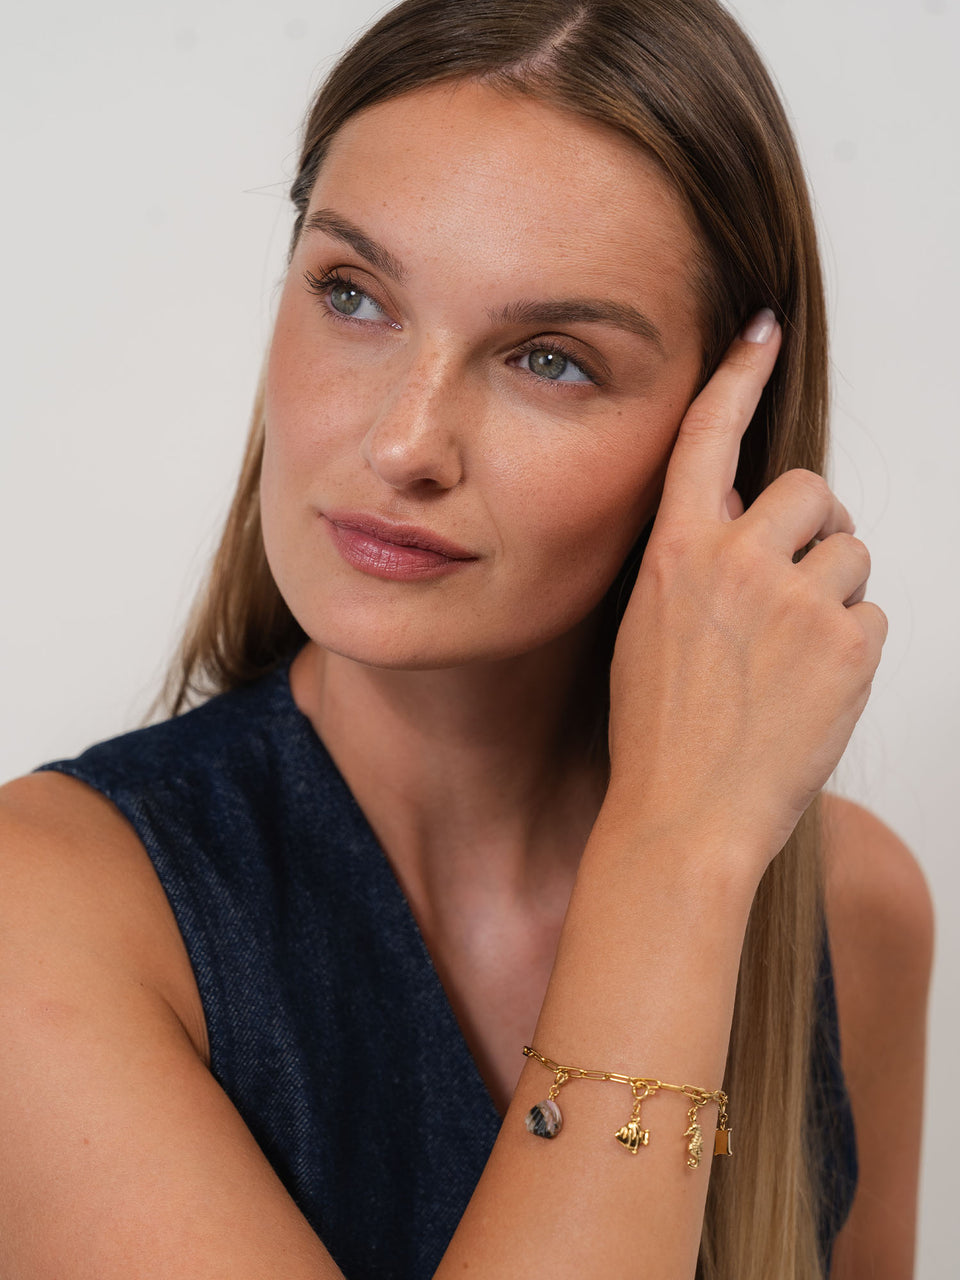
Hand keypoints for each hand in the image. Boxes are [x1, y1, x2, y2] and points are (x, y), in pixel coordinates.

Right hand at [605, 309, 886, 886]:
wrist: (683, 817)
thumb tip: (749, 524)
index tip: (762, 330)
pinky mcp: (847, 644)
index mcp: (674, 553)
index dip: (737, 377)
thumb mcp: (649, 629)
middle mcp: (734, 562)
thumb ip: (695, 565)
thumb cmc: (658, 732)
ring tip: (796, 656)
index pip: (709, 439)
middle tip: (801, 578)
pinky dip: (852, 645)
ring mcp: (794, 601)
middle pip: (811, 490)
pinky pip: (872, 613)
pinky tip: (811, 690)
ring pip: (851, 553)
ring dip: (835, 591)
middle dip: (815, 527)